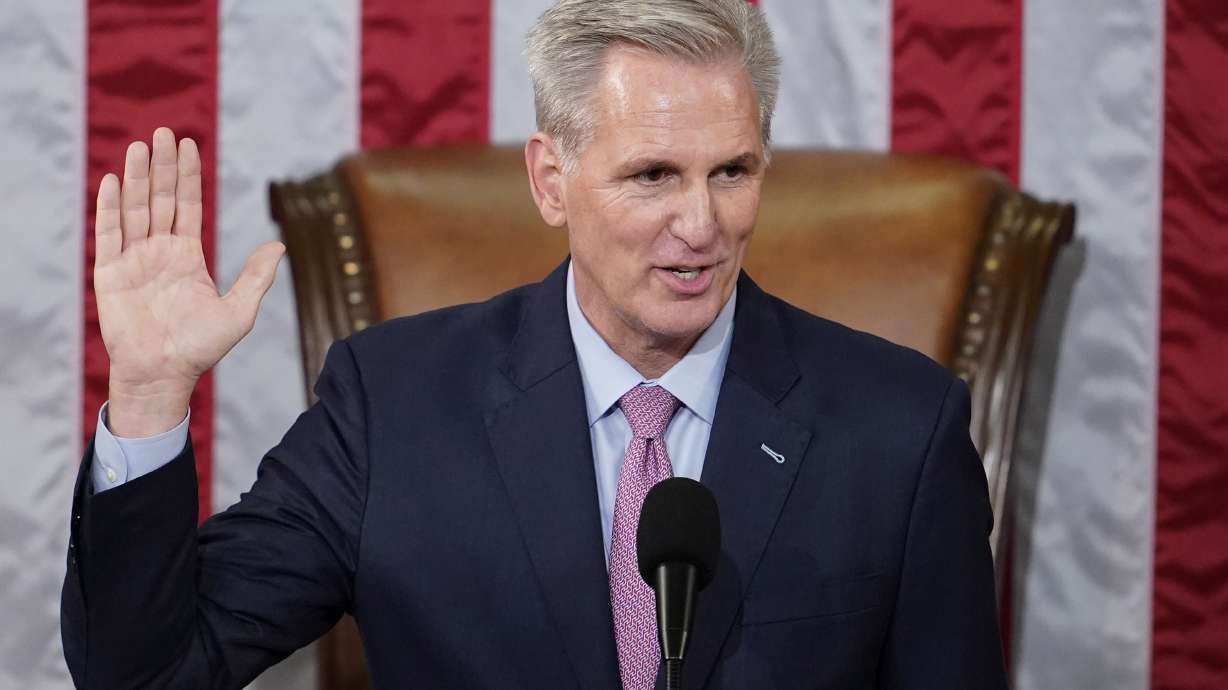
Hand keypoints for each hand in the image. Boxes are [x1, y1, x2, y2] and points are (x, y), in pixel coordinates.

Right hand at [95, 127, 284, 435]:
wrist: (164, 373)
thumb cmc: (200, 348)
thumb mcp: (239, 311)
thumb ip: (256, 277)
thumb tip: (279, 245)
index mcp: (187, 256)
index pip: (188, 206)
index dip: (187, 176)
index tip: (189, 145)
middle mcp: (159, 251)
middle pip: (159, 199)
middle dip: (161, 166)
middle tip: (163, 132)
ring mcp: (133, 260)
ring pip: (134, 209)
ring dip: (136, 178)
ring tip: (139, 146)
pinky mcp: (109, 273)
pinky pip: (108, 234)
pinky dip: (109, 208)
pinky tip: (112, 181)